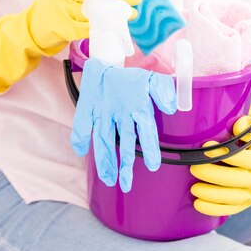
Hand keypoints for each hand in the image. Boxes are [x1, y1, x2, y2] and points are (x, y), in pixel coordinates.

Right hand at [0, 0, 141, 92]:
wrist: (29, 30)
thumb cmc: (53, 11)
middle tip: (137, 0)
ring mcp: (62, 10)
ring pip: (95, 12)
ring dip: (115, 14)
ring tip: (130, 15)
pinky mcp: (63, 28)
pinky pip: (88, 28)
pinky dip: (103, 28)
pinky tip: (115, 28)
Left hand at [71, 58, 175, 192]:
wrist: (107, 64)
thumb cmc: (130, 78)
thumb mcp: (150, 80)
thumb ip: (163, 91)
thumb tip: (171, 108)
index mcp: (137, 112)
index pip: (145, 133)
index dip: (149, 149)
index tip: (153, 166)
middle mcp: (120, 119)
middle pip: (124, 145)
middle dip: (125, 165)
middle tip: (126, 185)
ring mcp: (102, 116)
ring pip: (104, 141)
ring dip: (105, 160)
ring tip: (108, 179)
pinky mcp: (87, 110)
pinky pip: (82, 125)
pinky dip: (79, 137)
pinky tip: (80, 150)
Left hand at [189, 104, 250, 215]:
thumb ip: (249, 122)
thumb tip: (238, 124)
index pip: (244, 158)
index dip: (224, 153)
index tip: (207, 146)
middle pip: (236, 179)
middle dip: (213, 174)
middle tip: (194, 167)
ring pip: (232, 197)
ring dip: (211, 194)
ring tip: (194, 188)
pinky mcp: (245, 203)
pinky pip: (230, 209)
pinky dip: (214, 209)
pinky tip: (198, 204)